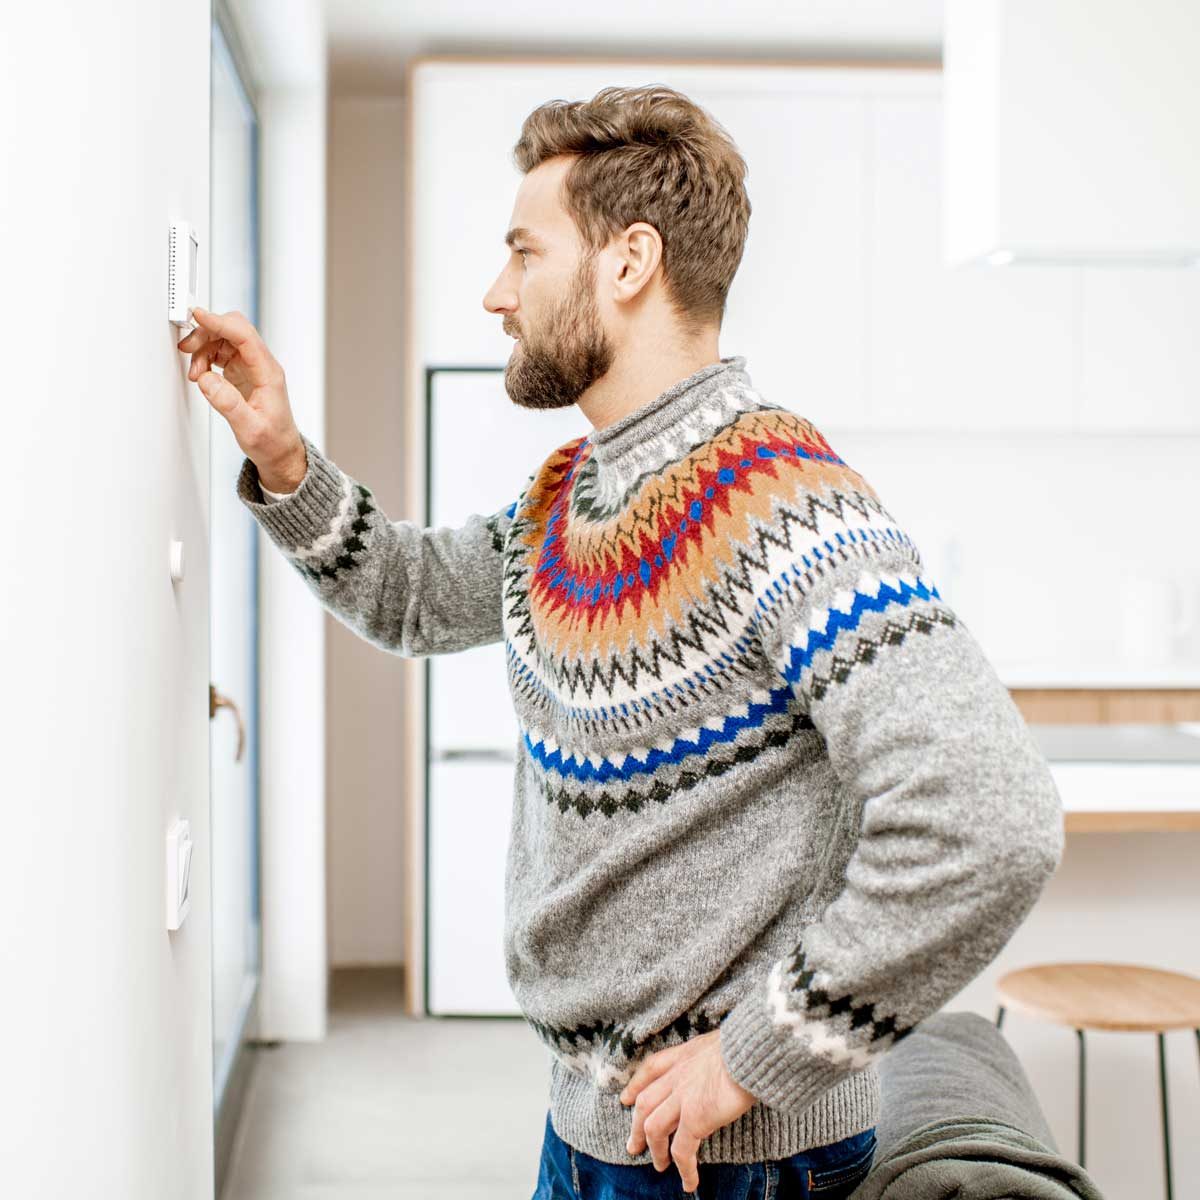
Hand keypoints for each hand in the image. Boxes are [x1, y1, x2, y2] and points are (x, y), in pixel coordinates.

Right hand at [177, 307, 306, 491]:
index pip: (245, 336)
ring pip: (224, 339)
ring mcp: (251, 367)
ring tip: (195, 372)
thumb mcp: (250, 428)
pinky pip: (221, 353)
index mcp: (269, 373)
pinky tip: (201, 374)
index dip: (220, 322)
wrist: (279, 452)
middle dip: (207, 332)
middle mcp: (261, 365)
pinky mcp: (242, 372)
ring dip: (204, 348)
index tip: (198, 316)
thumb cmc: (272, 441)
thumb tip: (207, 380)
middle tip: (187, 348)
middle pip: (233, 330)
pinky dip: (206, 357)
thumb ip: (228, 404)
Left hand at [619, 1029, 757, 1193]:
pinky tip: (689, 1183)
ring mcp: (683, 1096)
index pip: (651, 1068)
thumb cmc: (746, 1044)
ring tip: (659, 1166)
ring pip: (654, 1128)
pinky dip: (684, 1169)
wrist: (752, 1048)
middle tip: (633, 1145)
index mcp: (684, 1054)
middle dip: (636, 1126)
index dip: (635, 1085)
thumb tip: (720, 1064)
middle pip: (645, 1102)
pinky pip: (682, 1150)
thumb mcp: (720, 1042)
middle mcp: (678, 1074)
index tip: (626, 1098)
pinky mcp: (695, 1117)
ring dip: (655, 1150)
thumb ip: (710, 1057)